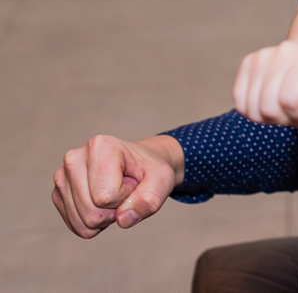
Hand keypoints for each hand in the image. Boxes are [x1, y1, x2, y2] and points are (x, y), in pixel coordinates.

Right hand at [52, 134, 182, 237]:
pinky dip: (95, 222)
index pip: (106, 196)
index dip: (126, 196)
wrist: (142, 166)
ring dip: (106, 216)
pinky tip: (103, 201)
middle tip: (125, 189)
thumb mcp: (163, 180)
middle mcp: (74, 158)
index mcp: (100, 147)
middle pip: (92, 213)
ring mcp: (62, 177)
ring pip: (83, 223)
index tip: (132, 181)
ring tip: (115, 193)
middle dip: (115, 209)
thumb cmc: (151, 170)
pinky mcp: (58, 194)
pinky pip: (77, 227)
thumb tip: (123, 219)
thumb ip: (150, 199)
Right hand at [233, 39, 297, 128]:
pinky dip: (254, 109)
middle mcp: (285, 51)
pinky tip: (272, 100)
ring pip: (252, 108)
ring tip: (288, 104)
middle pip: (268, 107)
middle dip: (285, 117)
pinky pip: (240, 102)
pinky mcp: (249, 62)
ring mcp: (264, 55)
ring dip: (270, 116)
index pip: (291, 100)